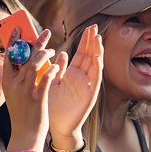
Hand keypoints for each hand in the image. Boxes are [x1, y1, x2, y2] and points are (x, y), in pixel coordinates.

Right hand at [2, 28, 58, 151]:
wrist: (25, 134)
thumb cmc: (22, 113)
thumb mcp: (15, 93)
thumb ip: (20, 77)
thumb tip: (27, 59)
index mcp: (7, 81)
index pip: (9, 56)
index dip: (14, 40)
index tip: (20, 29)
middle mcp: (15, 84)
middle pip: (24, 56)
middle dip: (35, 41)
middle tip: (45, 32)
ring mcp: (26, 90)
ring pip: (34, 64)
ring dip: (45, 53)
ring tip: (52, 49)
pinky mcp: (38, 97)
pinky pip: (46, 77)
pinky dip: (52, 69)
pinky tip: (57, 65)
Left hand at [47, 24, 102, 149]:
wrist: (56, 126)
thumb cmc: (52, 105)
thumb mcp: (52, 82)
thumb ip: (57, 69)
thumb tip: (59, 53)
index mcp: (73, 73)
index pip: (81, 53)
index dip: (85, 40)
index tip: (88, 27)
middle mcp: (82, 77)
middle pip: (90, 55)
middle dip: (92, 41)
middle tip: (95, 26)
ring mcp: (87, 85)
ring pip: (95, 65)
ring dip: (97, 51)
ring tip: (98, 37)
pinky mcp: (90, 94)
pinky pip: (95, 79)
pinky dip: (97, 68)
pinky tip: (98, 57)